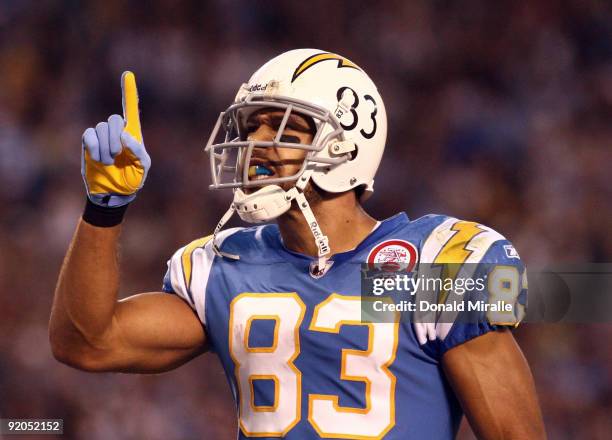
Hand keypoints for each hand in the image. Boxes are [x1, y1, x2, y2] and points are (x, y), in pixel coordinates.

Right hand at [81, 72, 150, 206]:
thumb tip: (124, 135)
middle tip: (118, 154)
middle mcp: (116, 131)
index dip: (129, 91)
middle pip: (114, 119)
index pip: (130, 109)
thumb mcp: (143, 166)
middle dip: (116, 137)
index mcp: (133, 134)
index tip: (127, 73)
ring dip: (107, 147)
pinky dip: (95, 148)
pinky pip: (89, 135)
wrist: (114, 192)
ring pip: (101, 127)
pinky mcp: (88, 143)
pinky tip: (99, 159)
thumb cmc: (132, 178)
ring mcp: (101, 136)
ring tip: (110, 161)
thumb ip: (138, 150)